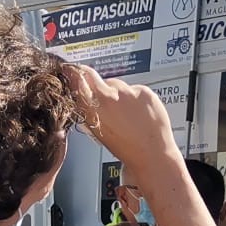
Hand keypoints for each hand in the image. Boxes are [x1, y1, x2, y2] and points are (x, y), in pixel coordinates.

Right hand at [63, 65, 181, 188]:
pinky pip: (135, 89)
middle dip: (96, 83)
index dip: (74, 73)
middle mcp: (107, 98)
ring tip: (128, 114)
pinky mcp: (143, 91)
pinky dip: (136, 98)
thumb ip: (90, 111)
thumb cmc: (126, 148)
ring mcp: (126, 93)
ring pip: (117, 85)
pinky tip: (140, 113)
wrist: (152, 155)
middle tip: (106, 97)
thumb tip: (83, 94)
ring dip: (119, 94)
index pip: (77, 80)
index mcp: (92, 110)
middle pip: (93, 76)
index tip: (73, 70)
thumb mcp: (98, 131)